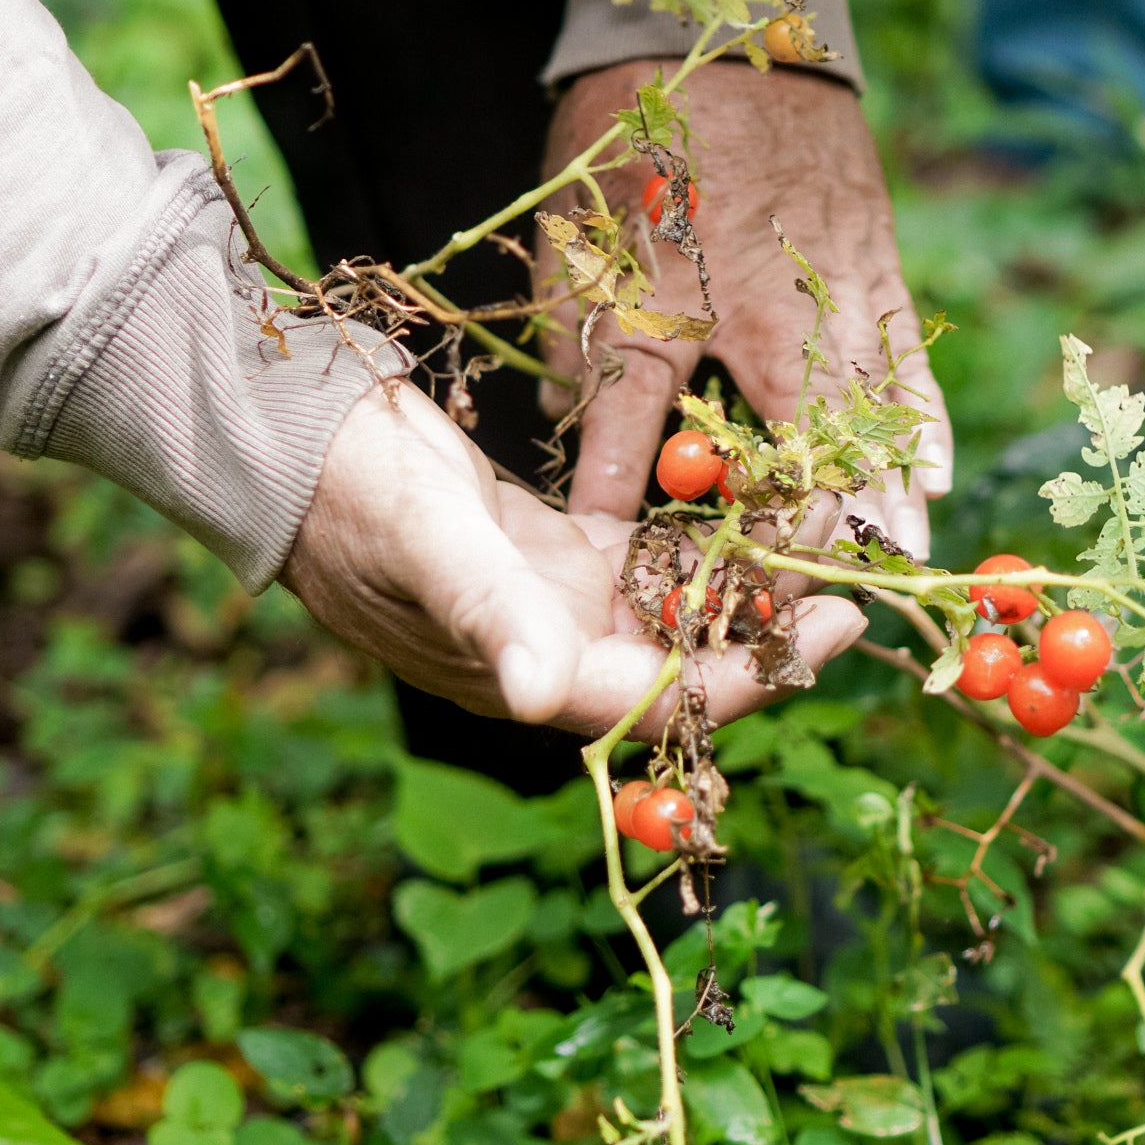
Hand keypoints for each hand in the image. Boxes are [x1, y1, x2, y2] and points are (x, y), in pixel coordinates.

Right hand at [282, 380, 865, 732]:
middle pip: (688, 662)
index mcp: (530, 679)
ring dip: (744, 579)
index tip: (834, 626)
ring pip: (677, 610)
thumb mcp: (428, 542)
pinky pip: (649, 562)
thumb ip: (490, 613)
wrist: (292, 440)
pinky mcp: (558, 556)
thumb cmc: (350, 495)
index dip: (754, 675)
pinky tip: (755, 498)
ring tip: (818, 524)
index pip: (664, 703)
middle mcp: (556, 656)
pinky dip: (699, 537)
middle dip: (772, 623)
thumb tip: (546, 693)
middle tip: (852, 564)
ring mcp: (559, 607)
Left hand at [539, 59, 953, 553]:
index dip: (660, 504)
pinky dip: (920, 419)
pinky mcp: (873, 260)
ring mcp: (833, 285)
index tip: (688, 581)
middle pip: (799, 439)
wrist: (721, 24)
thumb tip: (582, 450)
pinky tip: (933, 472)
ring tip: (903, 560)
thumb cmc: (639, 138)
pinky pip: (905, 355)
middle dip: (818, 524)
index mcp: (674, 305)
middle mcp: (766, 310)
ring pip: (867, 406)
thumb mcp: (584, 244)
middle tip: (834, 601)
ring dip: (883, 490)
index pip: (665, 433)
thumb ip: (587, 357)